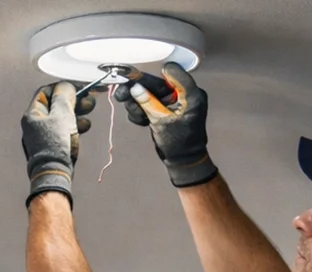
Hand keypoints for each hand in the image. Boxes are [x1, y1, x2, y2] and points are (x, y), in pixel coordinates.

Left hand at [21, 82, 95, 207]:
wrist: (54, 174)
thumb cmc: (55, 145)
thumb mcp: (62, 114)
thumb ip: (64, 96)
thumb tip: (66, 87)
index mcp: (32, 114)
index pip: (46, 91)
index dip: (62, 87)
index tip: (77, 87)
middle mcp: (35, 124)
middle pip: (56, 105)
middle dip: (73, 101)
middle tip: (88, 99)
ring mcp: (42, 136)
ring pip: (62, 118)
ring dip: (76, 113)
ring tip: (89, 112)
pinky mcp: (51, 147)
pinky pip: (63, 131)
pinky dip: (73, 126)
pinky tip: (84, 126)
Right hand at [113, 63, 216, 187]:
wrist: (184, 161)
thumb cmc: (178, 143)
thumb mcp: (161, 122)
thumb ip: (147, 102)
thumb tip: (134, 87)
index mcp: (190, 93)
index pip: (173, 71)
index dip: (155, 74)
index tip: (137, 79)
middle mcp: (183, 93)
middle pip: (157, 83)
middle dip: (139, 89)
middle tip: (121, 93)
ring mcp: (175, 102)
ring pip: (150, 94)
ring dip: (138, 104)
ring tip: (139, 117)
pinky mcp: (166, 109)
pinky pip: (151, 103)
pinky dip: (142, 111)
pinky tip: (142, 120)